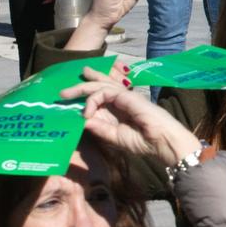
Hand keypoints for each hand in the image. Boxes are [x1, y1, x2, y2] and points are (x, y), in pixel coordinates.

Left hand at [63, 68, 203, 166]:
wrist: (163, 141)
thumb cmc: (144, 142)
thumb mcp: (116, 137)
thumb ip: (101, 128)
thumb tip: (83, 121)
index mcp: (118, 110)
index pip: (100, 98)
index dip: (86, 98)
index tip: (70, 105)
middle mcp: (120, 101)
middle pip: (99, 87)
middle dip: (81, 86)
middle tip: (63, 92)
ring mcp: (125, 97)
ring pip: (101, 85)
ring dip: (83, 87)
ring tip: (66, 92)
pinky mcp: (127, 96)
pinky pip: (105, 92)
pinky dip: (93, 100)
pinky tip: (87, 111)